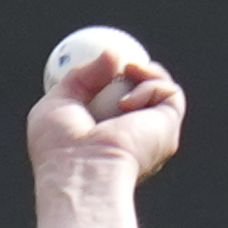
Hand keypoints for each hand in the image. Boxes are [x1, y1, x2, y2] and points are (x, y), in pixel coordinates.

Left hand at [30, 37, 184, 185]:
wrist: (80, 173)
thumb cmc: (59, 151)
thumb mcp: (57, 104)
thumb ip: (81, 76)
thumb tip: (113, 54)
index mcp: (107, 138)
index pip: (118, 102)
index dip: (115, 77)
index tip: (104, 63)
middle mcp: (134, 139)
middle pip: (144, 91)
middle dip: (136, 70)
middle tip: (119, 60)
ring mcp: (154, 134)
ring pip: (162, 89)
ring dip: (145, 72)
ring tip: (127, 72)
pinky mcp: (168, 128)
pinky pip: (170, 92)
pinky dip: (150, 85)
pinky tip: (127, 103)